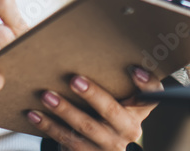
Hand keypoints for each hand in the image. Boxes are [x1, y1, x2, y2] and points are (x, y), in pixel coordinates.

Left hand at [26, 66, 163, 149]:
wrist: (101, 148)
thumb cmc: (106, 115)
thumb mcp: (118, 101)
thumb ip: (112, 81)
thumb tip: (83, 49)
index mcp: (138, 111)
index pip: (152, 96)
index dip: (147, 84)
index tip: (134, 69)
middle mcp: (128, 130)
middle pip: (112, 111)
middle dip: (93, 95)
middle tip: (75, 80)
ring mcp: (110, 146)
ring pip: (86, 128)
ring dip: (64, 111)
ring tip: (47, 96)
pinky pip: (68, 142)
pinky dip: (50, 127)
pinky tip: (36, 114)